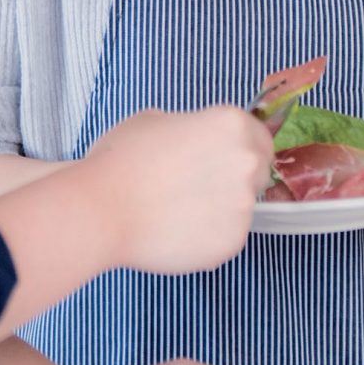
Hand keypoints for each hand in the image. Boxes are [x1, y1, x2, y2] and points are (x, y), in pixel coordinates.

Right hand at [79, 107, 268, 273]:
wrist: (102, 210)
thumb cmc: (121, 160)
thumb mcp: (153, 121)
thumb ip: (188, 128)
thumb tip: (193, 142)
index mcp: (231, 125)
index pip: (260, 136)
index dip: (241, 147)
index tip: (222, 157)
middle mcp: (246, 163)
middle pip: (259, 171)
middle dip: (235, 177)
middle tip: (198, 184)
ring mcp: (243, 207)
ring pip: (242, 207)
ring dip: (220, 208)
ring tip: (177, 210)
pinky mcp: (232, 243)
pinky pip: (227, 236)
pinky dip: (207, 235)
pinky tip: (176, 229)